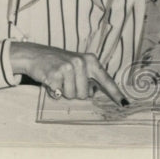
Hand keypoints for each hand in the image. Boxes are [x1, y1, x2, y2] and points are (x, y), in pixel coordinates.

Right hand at [9, 42, 127, 106]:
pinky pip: (59, 94)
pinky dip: (54, 91)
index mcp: (90, 60)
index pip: (106, 80)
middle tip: (67, 81)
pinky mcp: (54, 75)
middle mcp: (81, 63)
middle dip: (75, 92)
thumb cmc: (59, 62)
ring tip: (59, 80)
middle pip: (85, 94)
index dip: (115, 94)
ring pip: (72, 96)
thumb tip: (94, 94)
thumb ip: (89, 77)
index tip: (125, 104)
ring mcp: (68, 68)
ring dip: (64, 92)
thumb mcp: (78, 64)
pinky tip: (50, 80)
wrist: (35, 54)